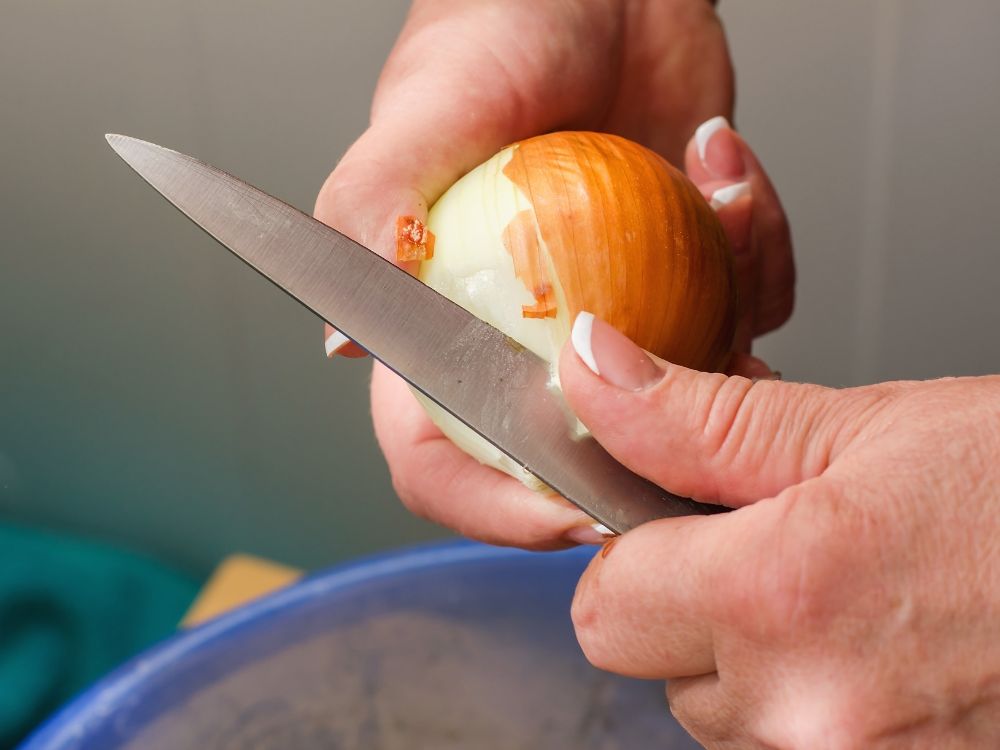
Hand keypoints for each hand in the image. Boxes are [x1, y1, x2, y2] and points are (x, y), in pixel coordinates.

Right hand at [316, 0, 793, 546]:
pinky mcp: (691, 279)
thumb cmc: (497, 30)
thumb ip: (371, 212)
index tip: (564, 514)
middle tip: (694, 378)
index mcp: (445, 329)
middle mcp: (532, 341)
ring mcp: (621, 316)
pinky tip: (722, 160)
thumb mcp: (427, 110)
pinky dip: (755, 243)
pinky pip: (747, 308)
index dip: (489, 507)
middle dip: (648, 449)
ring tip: (712, 187)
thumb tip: (341, 338)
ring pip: (690, 395)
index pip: (440, 455)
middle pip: (579, 457)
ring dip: (725, 309)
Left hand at [562, 320, 999, 746]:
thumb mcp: (863, 427)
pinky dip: (808, 703)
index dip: (631, 551)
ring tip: (846, 597)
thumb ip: (696, 415)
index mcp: (782, 598)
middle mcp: (809, 713)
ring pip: (720, 718)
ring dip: (750, 659)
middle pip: (654, 668)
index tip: (676, 517)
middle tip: (772, 544)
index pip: (602, 605)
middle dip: (686, 603)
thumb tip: (593, 368)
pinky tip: (878, 649)